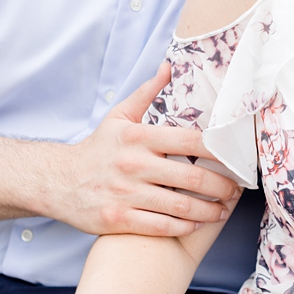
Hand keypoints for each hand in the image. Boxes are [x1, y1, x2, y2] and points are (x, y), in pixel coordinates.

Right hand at [53, 64, 240, 235]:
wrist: (56, 181)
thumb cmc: (97, 149)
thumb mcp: (119, 117)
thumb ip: (147, 93)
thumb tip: (170, 66)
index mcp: (138, 137)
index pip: (192, 141)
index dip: (221, 152)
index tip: (238, 160)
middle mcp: (133, 164)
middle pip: (193, 177)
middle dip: (222, 187)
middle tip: (236, 191)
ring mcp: (125, 194)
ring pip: (181, 206)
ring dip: (209, 211)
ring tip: (222, 210)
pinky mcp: (117, 219)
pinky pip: (161, 226)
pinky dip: (184, 227)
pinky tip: (196, 223)